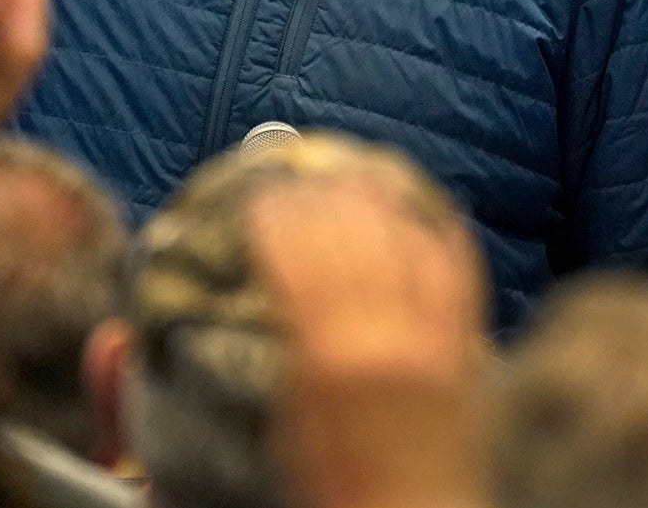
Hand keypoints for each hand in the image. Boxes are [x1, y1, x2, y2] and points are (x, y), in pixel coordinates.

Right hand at [247, 175, 490, 507]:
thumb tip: (183, 316)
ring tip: (363, 173)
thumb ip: (262, 355)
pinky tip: (430, 211)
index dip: (276, 215)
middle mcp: (381, 335)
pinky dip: (443, 234)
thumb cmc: (328, 484)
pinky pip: (460, 272)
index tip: (261, 194)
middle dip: (325, 195)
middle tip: (307, 171)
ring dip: (383, 200)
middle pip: (352, 236)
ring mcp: (431, 338)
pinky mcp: (465, 350)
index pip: (295, 254)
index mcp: (325, 353)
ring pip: (407, 242)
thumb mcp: (274, 424)